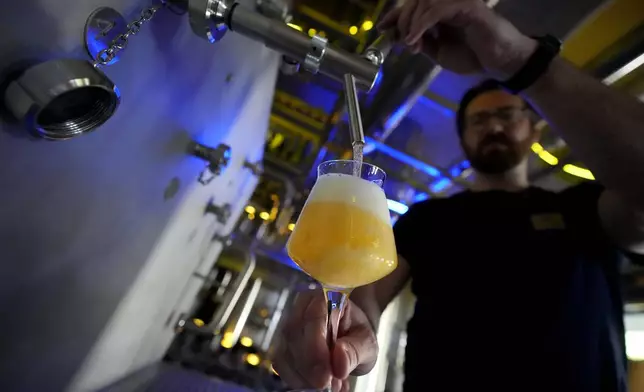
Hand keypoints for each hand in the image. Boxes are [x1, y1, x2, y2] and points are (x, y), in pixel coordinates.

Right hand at [272, 290, 378, 391]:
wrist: (351, 339)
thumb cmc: (359, 336)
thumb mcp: (367, 344)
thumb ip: (355, 351)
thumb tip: (338, 360)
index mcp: (326, 298)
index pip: (313, 318)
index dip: (315, 349)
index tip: (325, 376)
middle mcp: (302, 307)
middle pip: (293, 335)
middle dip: (308, 365)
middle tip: (324, 385)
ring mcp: (289, 325)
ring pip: (283, 351)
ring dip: (301, 374)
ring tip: (325, 385)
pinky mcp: (283, 343)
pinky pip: (280, 363)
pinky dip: (295, 378)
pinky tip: (312, 383)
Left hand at [378, 0, 537, 78]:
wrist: (499, 62)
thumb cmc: (473, 56)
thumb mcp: (438, 52)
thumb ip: (420, 42)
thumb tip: (399, 37)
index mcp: (440, 11)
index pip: (413, 5)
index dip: (395, 14)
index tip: (382, 28)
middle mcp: (448, 1)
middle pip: (415, 0)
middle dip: (402, 20)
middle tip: (404, 42)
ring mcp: (457, 1)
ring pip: (423, 1)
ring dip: (411, 22)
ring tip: (412, 44)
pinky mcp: (467, 5)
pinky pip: (436, 8)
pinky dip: (421, 24)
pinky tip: (415, 39)